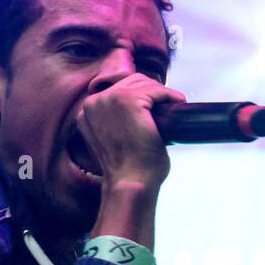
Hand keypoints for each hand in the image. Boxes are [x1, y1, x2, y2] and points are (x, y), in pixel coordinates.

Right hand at [76, 74, 186, 191]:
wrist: (130, 183)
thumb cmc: (127, 170)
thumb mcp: (112, 141)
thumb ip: (115, 122)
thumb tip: (138, 110)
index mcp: (87, 112)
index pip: (117, 89)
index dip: (139, 95)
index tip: (153, 107)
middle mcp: (94, 102)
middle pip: (130, 81)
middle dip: (151, 92)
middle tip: (166, 106)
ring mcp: (110, 99)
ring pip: (144, 83)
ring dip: (161, 94)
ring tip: (172, 106)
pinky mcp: (129, 100)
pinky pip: (157, 90)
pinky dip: (171, 96)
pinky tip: (178, 104)